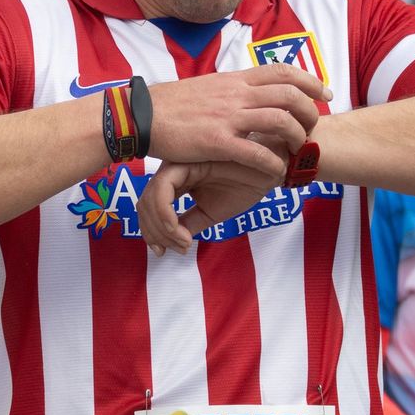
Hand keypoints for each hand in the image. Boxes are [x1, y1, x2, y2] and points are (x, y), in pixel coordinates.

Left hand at [136, 157, 285, 254]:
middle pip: (145, 204)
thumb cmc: (243, 184)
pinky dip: (166, 216)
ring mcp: (177, 164)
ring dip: (162, 228)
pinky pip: (162, 189)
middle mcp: (172, 171)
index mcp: (177, 181)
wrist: (269, 168)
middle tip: (176, 249)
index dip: (151, 231)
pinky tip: (183, 234)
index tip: (163, 251)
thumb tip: (172, 243)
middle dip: (155, 233)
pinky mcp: (186, 162)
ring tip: (183, 243)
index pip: (150, 206)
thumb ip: (190, 223)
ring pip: (150, 198)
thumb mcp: (211, 211)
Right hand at [146, 66, 328, 174]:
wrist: (140, 116)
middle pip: (290, 94)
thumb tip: (247, 93)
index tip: (324, 92)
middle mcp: (235, 94)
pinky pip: (256, 151)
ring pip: (280, 120)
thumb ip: (230, 90)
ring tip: (297, 152)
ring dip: (297, 137)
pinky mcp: (216, 141)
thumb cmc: (169, 105)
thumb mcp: (205, 88)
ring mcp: (227, 117)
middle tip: (314, 128)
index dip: (310, 80)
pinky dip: (273, 163)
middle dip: (311, 111)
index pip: (282, 70)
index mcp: (233, 80)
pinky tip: (276, 173)